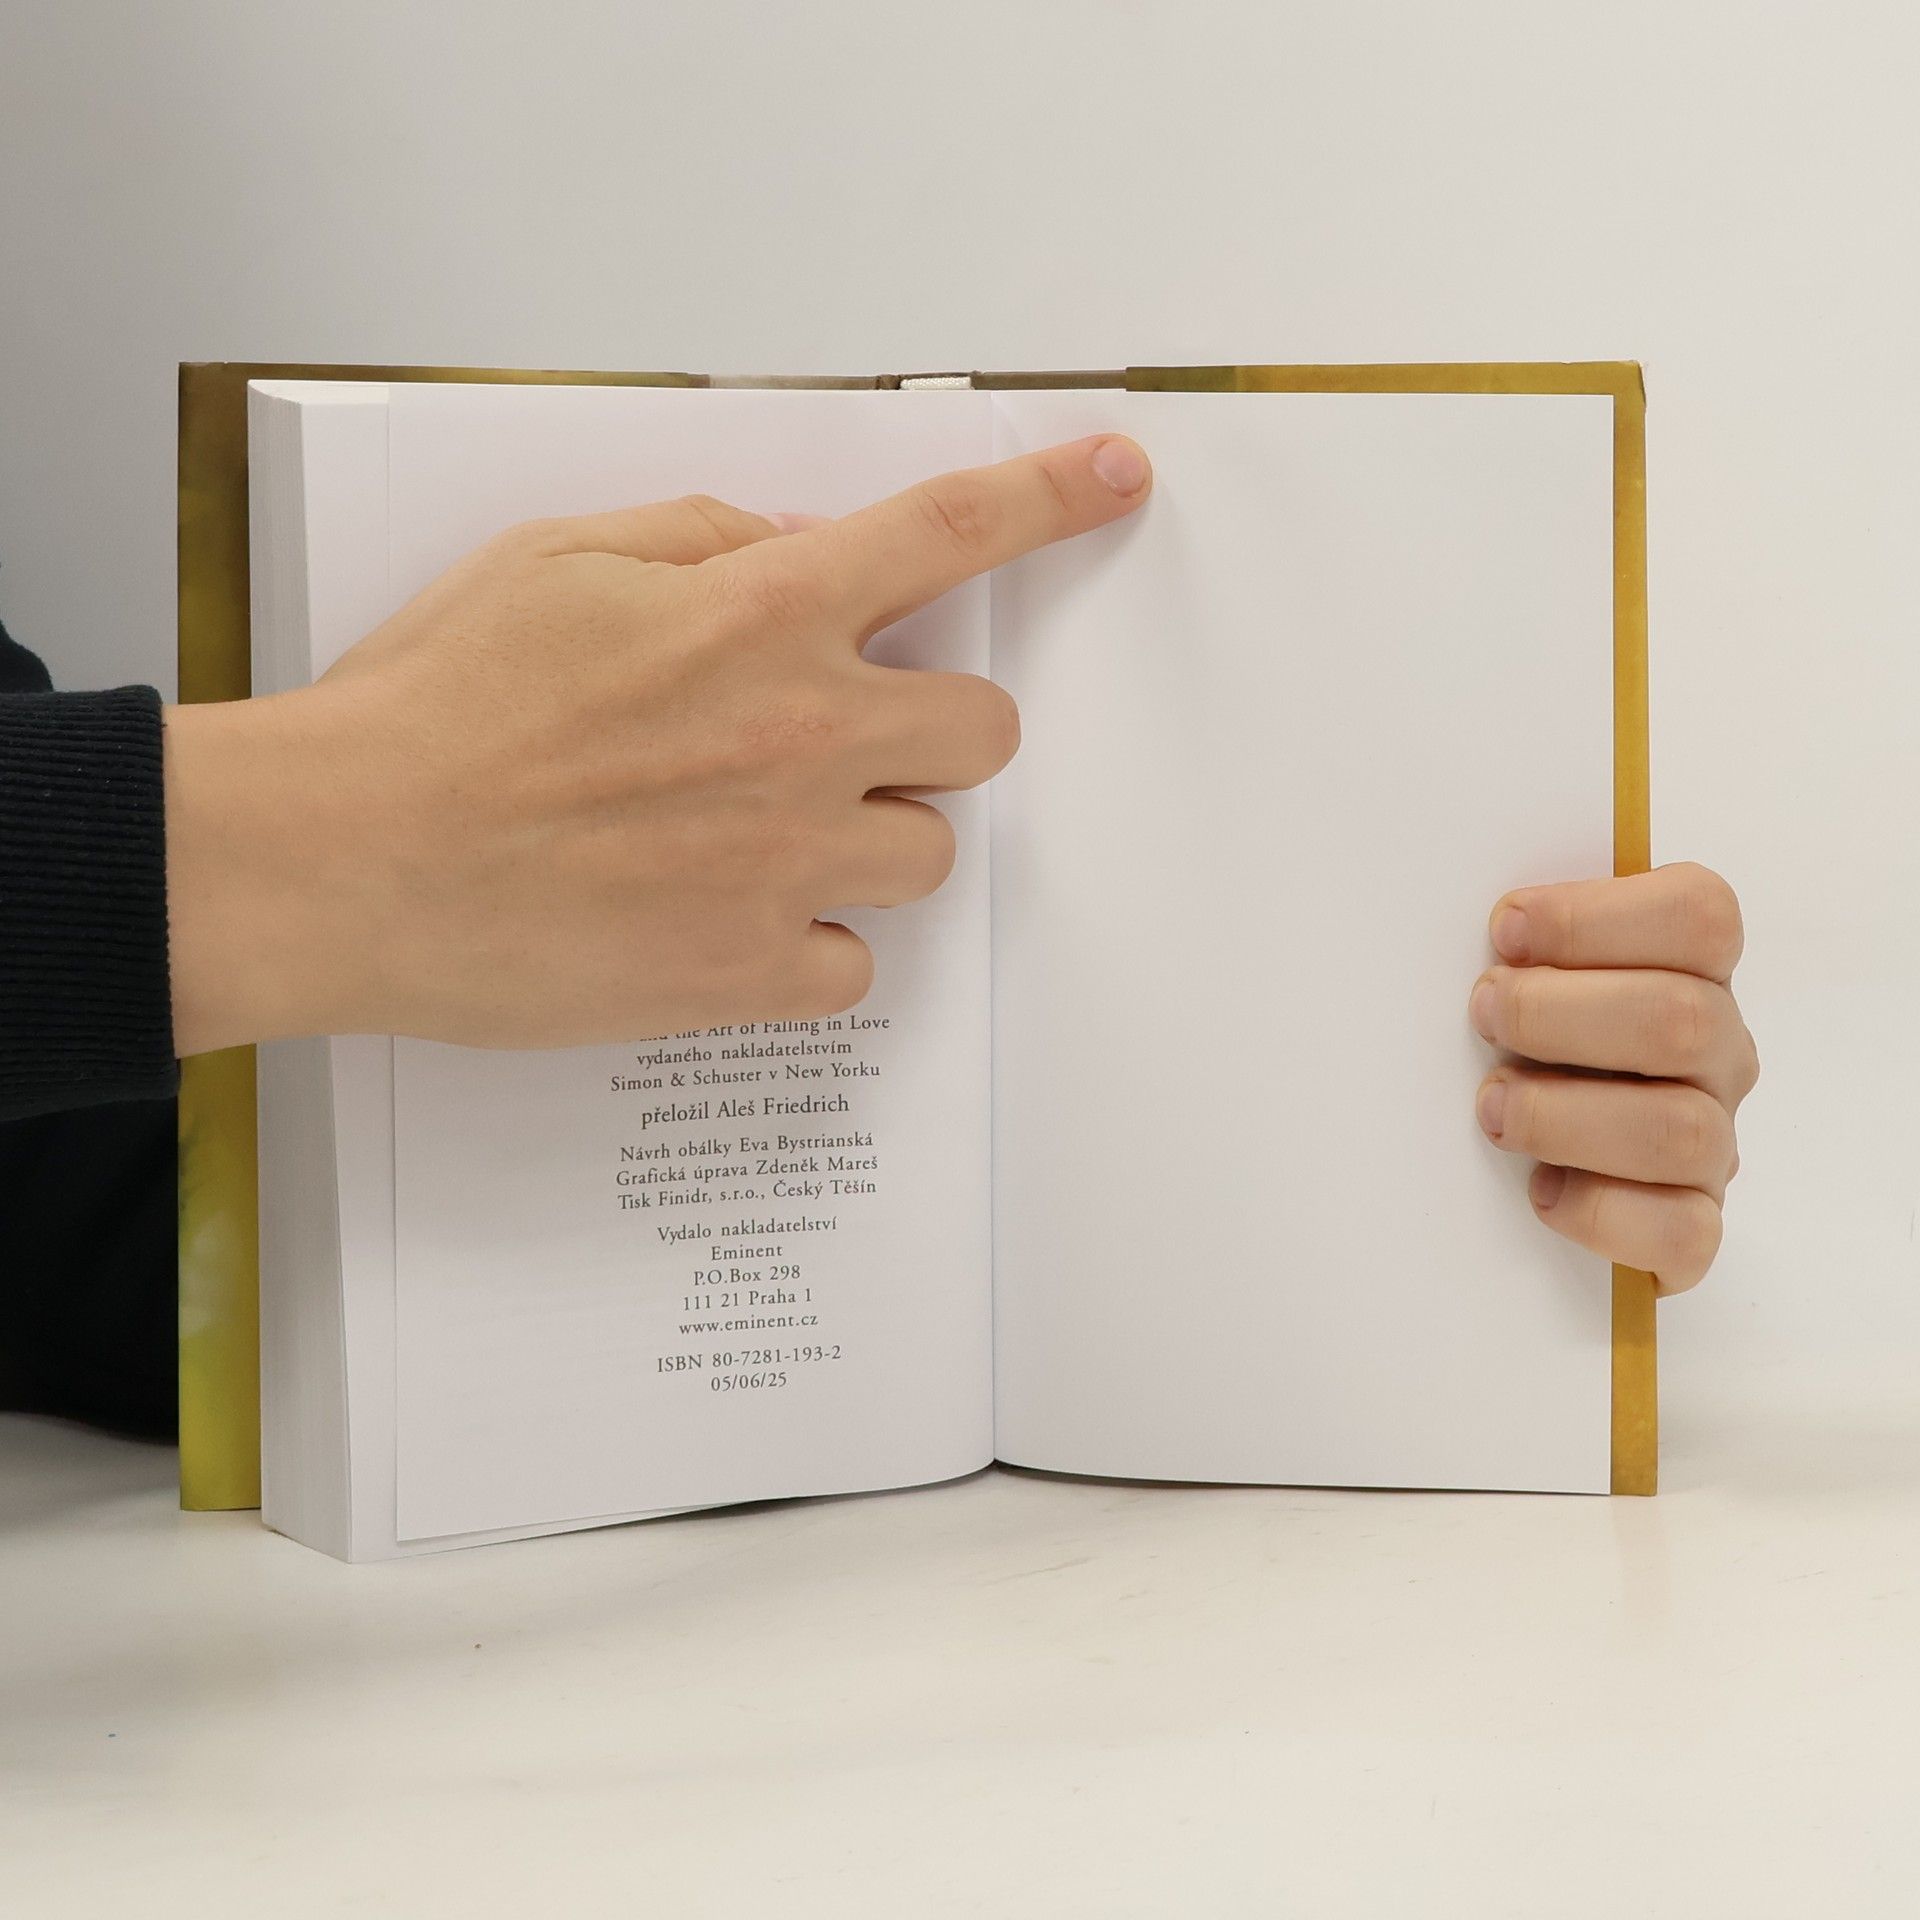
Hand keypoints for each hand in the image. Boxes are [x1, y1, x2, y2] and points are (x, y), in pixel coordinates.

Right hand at [164, 434, 1151, 1054]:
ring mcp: (787, 860)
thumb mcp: (554, 558)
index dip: (1051, 496)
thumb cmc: (430, 705)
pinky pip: (857, 962)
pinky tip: (725, 924)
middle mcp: (800, 733)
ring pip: (931, 853)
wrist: (344, 859)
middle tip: (852, 740)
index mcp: (755, 612)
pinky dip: (813, 945)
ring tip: (758, 842)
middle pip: (986, 729)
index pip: (947, 533)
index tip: (1116, 477)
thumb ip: (701, 537)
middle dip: (937, 730)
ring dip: (873, 839)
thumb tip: (792, 549)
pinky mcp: (751, 972)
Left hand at [1468, 863, 1758, 1293]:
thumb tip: (1450, 918)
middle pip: (1683, 1019)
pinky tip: (1540, 1189)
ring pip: (1682, 1130)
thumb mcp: (1519, 972)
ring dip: (1566, 1116)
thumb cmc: (1517, 1040)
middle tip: (1483, 1014)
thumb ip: (1516, 942)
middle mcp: (1716, 1049)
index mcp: (1689, 966)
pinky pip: (1679, 1231)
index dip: (1595, 917)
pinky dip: (1599, 1210)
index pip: (1697, 912)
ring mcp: (1714, 1140)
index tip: (1504, 930)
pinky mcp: (1693, 1225)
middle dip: (1558, 1015)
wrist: (1522, 1163)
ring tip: (1490, 1108)